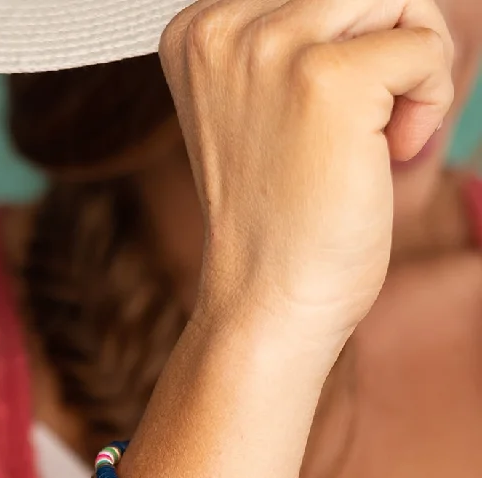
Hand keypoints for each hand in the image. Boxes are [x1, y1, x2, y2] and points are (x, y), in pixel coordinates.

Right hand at [159, 0, 454, 345]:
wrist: (265, 300)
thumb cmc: (278, 214)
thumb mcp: (264, 103)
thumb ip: (295, 33)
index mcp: (196, 31)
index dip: (340, 44)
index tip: (314, 117)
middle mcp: (221, 27)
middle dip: (381, 47)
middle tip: (358, 124)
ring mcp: (269, 49)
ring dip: (408, 68)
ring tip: (374, 136)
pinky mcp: (325, 80)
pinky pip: (423, 46)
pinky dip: (429, 101)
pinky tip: (387, 155)